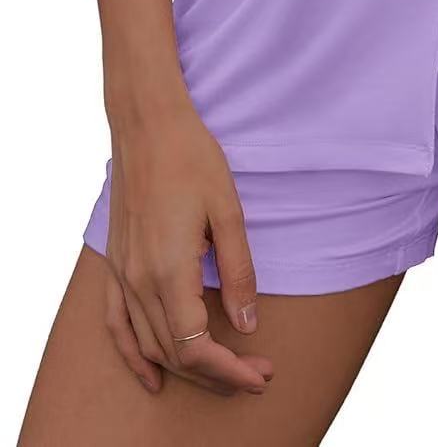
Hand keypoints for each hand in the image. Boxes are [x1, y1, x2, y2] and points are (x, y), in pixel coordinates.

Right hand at [105, 98, 272, 396]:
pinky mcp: (114, 264)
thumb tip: (248, 324)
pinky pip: (117, 325)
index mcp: (169, 270)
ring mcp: (121, 274)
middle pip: (174, 355)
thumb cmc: (193, 158)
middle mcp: (139, 281)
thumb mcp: (229, 211)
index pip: (196, 347)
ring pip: (148, 345)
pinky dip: (134, 356)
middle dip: (217, 375)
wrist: (148, 124)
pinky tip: (152, 375)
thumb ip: (239, 271)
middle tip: (257, 374)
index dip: (230, 371)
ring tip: (225, 375)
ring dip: (184, 369)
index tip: (261, 375)